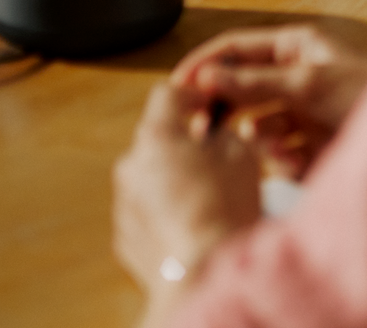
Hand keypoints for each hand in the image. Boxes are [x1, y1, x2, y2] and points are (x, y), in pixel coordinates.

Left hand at [113, 83, 260, 312]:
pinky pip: (148, 211)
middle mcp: (131, 165)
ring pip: (152, 176)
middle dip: (186, 142)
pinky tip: (195, 223)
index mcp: (158, 137)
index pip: (167, 93)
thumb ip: (225, 133)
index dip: (192, 93)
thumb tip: (216, 133)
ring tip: (211, 196)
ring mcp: (124, 203)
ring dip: (176, 177)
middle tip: (219, 155)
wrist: (202, 273)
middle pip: (158, 138)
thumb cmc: (225, 207)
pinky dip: (167, 210)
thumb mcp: (242, 154)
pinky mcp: (126, 236)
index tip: (211, 104)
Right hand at [171, 25, 366, 178]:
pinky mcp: (307, 145)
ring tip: (280, 148)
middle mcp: (293, 76)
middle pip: (238, 90)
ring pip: (255, 128)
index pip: (235, 48)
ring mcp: (299, 112)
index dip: (204, 64)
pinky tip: (301, 160)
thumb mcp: (309, 84)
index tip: (176, 88)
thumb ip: (255, 82)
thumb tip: (205, 76)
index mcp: (294, 48)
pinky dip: (283, 159)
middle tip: (203, 133)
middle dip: (224, 112)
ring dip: (261, 141)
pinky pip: (276, 154)